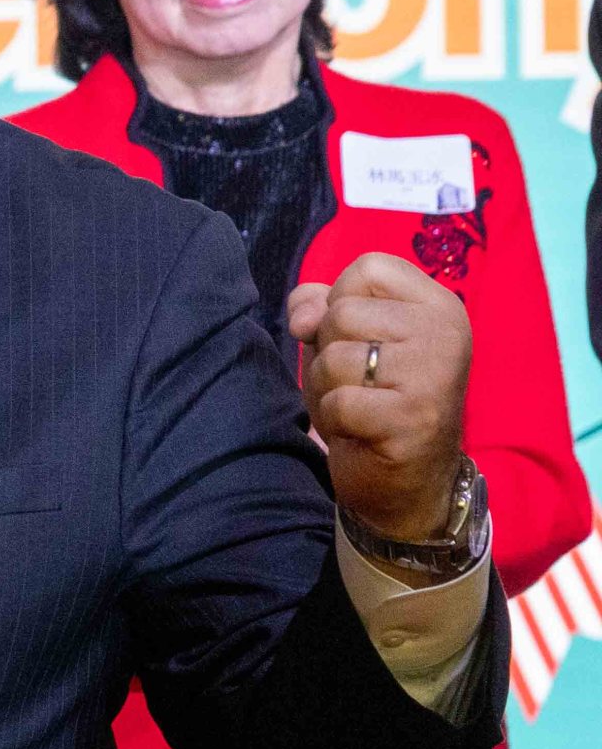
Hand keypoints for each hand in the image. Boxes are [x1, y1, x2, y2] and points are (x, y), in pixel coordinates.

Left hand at [289, 254, 471, 546]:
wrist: (407, 481)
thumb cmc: (372, 401)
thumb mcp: (344, 342)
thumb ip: (319, 306)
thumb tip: (304, 315)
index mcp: (438, 304)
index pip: (367, 267)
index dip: (340, 300)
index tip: (358, 337)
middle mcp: (446, 332)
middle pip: (343, 312)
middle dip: (329, 352)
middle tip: (359, 384)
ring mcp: (435, 374)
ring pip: (335, 357)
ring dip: (328, 388)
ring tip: (359, 407)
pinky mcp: (413, 417)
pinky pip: (339, 401)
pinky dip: (336, 420)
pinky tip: (361, 430)